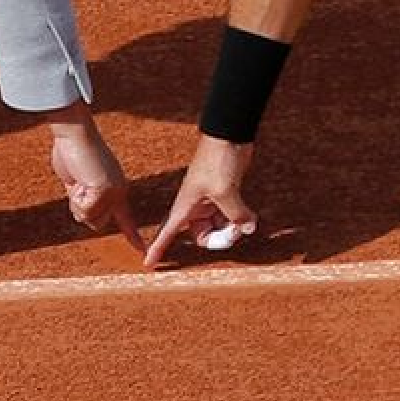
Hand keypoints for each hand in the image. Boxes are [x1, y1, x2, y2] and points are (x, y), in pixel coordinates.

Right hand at [47, 116, 142, 251]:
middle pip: (96, 223)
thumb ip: (85, 198)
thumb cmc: (73, 151)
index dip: (131, 234)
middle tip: (78, 184)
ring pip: (89, 218)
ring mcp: (113, 193)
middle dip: (81, 209)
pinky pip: (84, 210)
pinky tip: (79, 180)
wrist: (75, 133)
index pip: (126, 217)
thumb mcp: (79, 182)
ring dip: (77, 203)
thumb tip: (84, 217)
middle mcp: (119, 192)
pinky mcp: (105, 192)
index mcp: (117, 188)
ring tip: (79, 179)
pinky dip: (76, 198)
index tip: (140, 249)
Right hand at [144, 135, 256, 267]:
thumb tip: (248, 229)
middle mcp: (195, 207)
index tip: (148, 263)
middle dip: (220, 238)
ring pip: (219, 227)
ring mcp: (211, 202)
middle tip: (235, 231)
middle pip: (203, 236)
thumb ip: (236, 214)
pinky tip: (251, 217)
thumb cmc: (217, 160)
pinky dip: (241, 219)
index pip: (166, 232)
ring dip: (233, 228)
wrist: (229, 137)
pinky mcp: (225, 195)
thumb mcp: (225, 192)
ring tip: (246, 221)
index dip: (157, 248)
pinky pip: (230, 217)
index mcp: (185, 206)